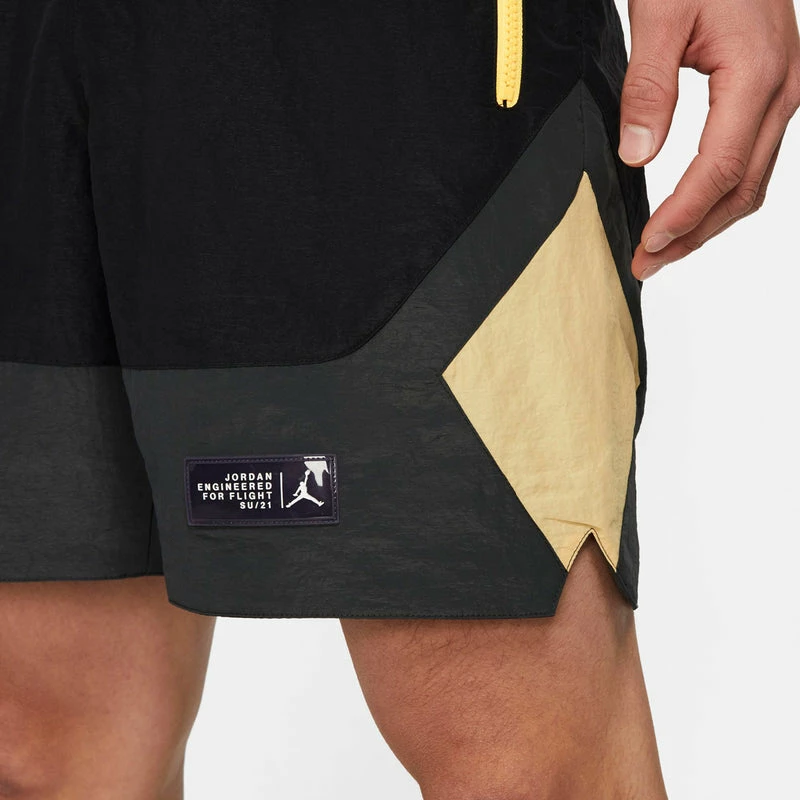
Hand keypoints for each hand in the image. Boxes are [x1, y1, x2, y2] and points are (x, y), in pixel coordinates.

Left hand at [619, 0, 799, 278]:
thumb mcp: (660, 14)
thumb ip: (647, 87)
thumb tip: (638, 156)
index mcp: (757, 74)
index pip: (720, 168)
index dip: (684, 215)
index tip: (649, 244)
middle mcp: (783, 90)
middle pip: (742, 188)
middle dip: (694, 234)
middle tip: (648, 264)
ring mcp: (785, 93)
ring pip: (752, 180)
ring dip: (707, 222)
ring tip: (664, 250)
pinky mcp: (774, 93)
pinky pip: (754, 159)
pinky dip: (721, 195)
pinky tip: (690, 211)